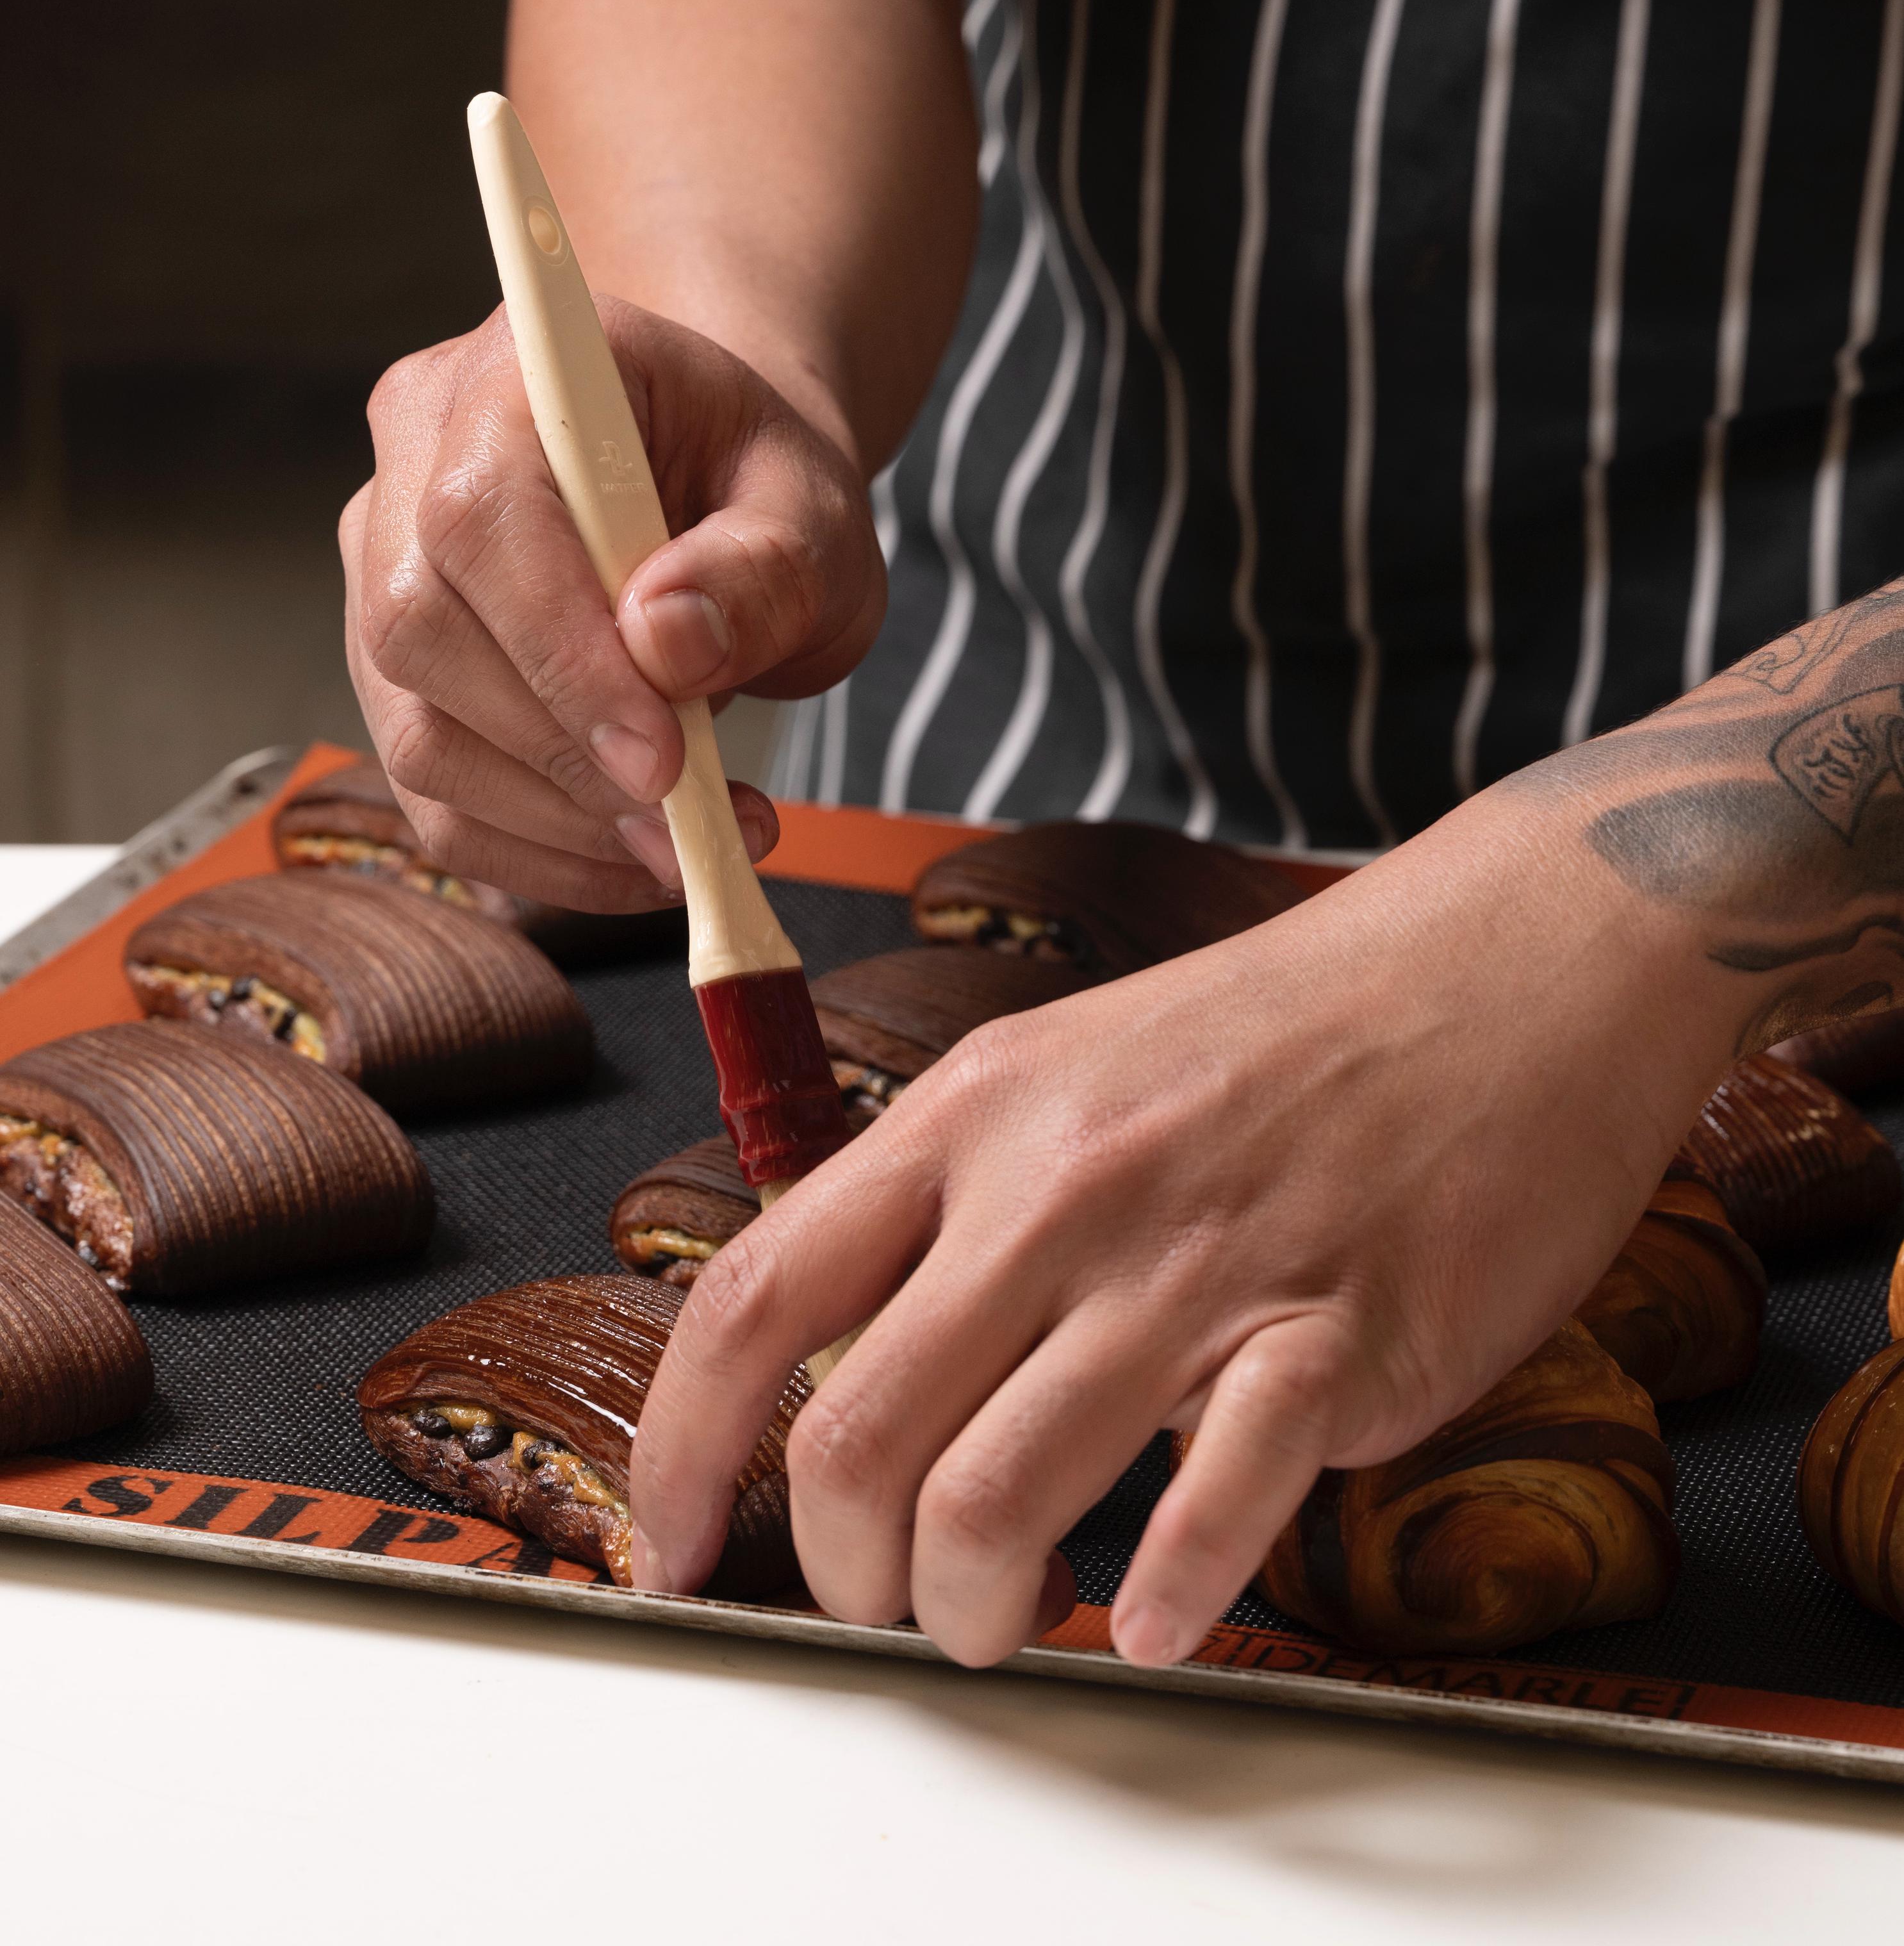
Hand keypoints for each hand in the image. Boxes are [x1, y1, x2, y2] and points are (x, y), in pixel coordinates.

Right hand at [340, 295, 884, 908]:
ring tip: (691, 839)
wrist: (719, 486)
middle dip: (561, 754)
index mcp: (524, 370)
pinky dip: (534, 852)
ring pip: (415, 729)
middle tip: (690, 820)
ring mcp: (384, 561)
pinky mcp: (393, 669)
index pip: (482, 515)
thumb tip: (666, 647)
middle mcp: (419, 451)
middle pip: (421, 629)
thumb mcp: (815, 510)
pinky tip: (634, 858)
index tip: (661, 758)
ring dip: (556, 819)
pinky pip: (430, 794)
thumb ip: (764, 565)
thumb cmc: (759, 484)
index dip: (557, 650)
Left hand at [624, 777, 1743, 1666]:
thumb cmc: (1290, 1027)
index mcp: (978, 1112)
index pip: (758, 1296)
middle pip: (856, 1436)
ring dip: (972, 1608)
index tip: (670, 1537)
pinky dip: (1169, 1596)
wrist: (1511, 960)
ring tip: (1007, 1616)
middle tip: (888, 1597)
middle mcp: (1061, 1186)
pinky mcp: (1340, 1331)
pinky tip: (1157, 1613)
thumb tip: (863, 1361)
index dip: (680, 1444)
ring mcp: (1199, 1261)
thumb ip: (960, 1200)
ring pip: (996, 1496)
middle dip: (843, 1571)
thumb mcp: (1071, 1065)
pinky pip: (1217, 1505)